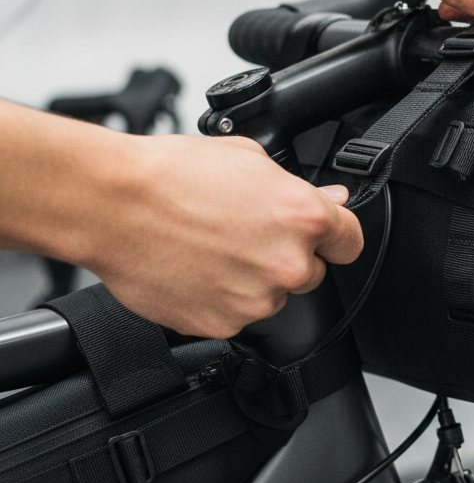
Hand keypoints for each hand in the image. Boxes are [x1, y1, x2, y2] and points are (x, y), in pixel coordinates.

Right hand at [75, 133, 361, 338]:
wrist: (114, 205)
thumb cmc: (174, 175)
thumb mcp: (250, 159)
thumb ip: (298, 187)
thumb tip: (330, 197)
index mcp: (305, 217)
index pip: (350, 241)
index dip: (336, 236)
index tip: (325, 237)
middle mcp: (287, 262)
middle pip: (312, 272)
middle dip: (287, 256)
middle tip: (248, 234)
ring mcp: (256, 298)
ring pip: (272, 295)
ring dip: (254, 279)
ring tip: (214, 247)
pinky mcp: (222, 323)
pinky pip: (237, 314)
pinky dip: (222, 298)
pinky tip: (198, 268)